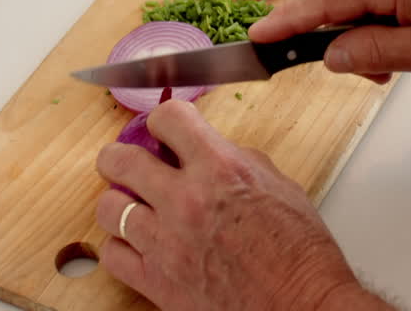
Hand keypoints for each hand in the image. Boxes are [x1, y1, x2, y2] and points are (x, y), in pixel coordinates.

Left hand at [95, 100, 389, 310]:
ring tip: (132, 206)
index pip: (168, 118)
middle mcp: (186, 200)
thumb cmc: (300, 252)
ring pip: (108, 208)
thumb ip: (236, 161)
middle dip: (121, 156)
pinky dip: (120, 246)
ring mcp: (166, 242)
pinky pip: (112, 255)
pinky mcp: (157, 281)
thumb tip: (212, 152)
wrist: (302, 305)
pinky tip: (137, 244)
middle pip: (120, 160)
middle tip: (126, 162)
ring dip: (118, 203)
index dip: (164, 120)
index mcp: (221, 168)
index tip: (164, 129)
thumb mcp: (279, 186)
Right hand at [249, 0, 410, 82]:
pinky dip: (388, 23)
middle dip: (344, 42)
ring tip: (407, 65)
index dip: (285, 22)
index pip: (323, 1)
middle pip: (342, 3)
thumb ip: (371, 54)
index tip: (257, 38)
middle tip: (374, 78)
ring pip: (366, 3)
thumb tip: (330, 54)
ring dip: (372, 36)